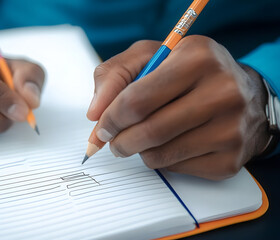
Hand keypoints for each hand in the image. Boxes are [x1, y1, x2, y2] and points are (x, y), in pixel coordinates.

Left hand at [87, 36, 269, 179]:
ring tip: (143, 139)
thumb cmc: (189, 72)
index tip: (101, 128)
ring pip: (161, 155)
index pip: (137, 100)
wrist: (242, 93)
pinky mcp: (231, 158)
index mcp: (197, 58)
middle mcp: (222, 92)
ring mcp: (231, 128)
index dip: (111, 118)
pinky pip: (178, 169)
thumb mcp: (150, 56)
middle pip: (149, 131)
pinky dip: (163, 160)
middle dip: (120, 141)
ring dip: (140, 151)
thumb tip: (95, 113)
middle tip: (114, 141)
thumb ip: (114, 75)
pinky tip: (171, 144)